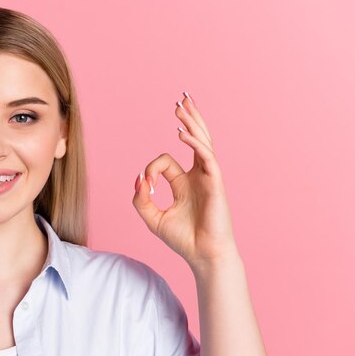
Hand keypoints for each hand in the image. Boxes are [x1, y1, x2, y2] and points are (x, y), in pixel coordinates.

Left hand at [132, 92, 239, 274]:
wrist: (203, 256)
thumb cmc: (182, 239)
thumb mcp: (152, 218)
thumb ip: (140, 199)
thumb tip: (138, 177)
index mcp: (185, 182)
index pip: (166, 161)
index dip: (151, 169)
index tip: (146, 187)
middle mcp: (199, 175)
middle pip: (195, 139)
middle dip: (188, 118)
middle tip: (181, 99)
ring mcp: (209, 177)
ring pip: (203, 142)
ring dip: (193, 122)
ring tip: (183, 104)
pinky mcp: (216, 184)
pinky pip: (206, 157)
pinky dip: (195, 144)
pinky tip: (183, 133)